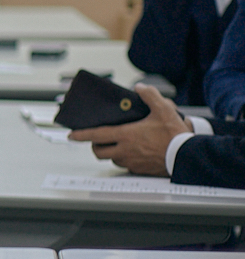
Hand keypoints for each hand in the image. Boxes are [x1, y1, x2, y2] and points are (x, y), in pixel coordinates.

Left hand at [68, 85, 191, 175]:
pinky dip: (125, 160)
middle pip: (98, 151)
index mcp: (125, 135)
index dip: (81, 134)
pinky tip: (133, 154)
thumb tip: (139, 88)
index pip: (96, 135)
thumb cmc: (175, 135)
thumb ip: (150, 95)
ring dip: (111, 153)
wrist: (187, 156)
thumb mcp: (164, 109)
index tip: (71, 134)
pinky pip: (126, 166)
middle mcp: (124, 150)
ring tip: (117, 145)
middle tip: (98, 140)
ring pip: (112, 159)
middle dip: (95, 145)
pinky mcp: (140, 170)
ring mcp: (131, 162)